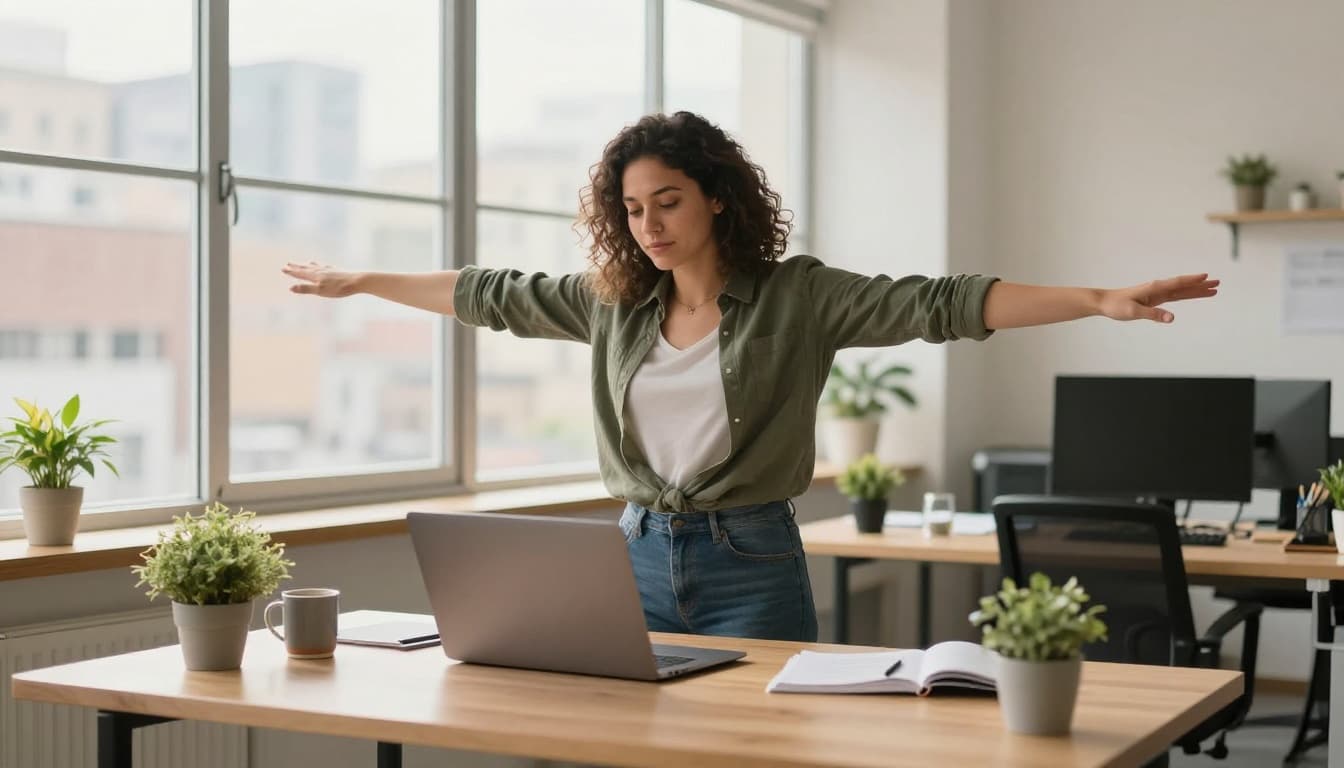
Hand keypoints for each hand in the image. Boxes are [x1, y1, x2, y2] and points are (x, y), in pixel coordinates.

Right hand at [281, 261, 360, 297]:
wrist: (358, 281)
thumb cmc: (339, 288)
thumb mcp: (320, 291)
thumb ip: (306, 289)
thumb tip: (290, 288)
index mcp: (316, 276)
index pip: (301, 273)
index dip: (292, 272)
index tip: (283, 268)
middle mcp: (321, 271)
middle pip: (307, 268)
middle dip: (297, 266)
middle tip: (288, 263)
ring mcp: (330, 270)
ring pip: (316, 266)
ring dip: (309, 265)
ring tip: (305, 262)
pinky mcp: (338, 271)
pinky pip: (326, 267)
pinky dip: (322, 266)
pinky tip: (325, 266)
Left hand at [1098, 273, 1218, 322]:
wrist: (1104, 302)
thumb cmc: (1117, 306)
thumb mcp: (1134, 312)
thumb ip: (1154, 314)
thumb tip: (1172, 318)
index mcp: (1154, 288)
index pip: (1177, 283)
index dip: (1192, 280)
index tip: (1207, 276)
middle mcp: (1158, 289)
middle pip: (1184, 286)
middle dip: (1201, 285)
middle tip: (1218, 284)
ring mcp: (1157, 294)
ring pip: (1181, 291)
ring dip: (1196, 290)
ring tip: (1212, 289)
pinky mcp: (1154, 299)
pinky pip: (1174, 297)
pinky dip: (1185, 295)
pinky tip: (1193, 295)